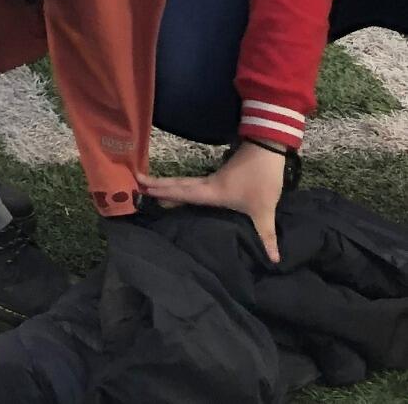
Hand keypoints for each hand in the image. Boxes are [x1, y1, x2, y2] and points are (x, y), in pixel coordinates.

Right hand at [141, 140, 287, 264]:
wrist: (267, 150)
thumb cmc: (262, 180)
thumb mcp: (265, 211)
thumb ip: (267, 236)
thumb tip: (274, 259)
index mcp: (213, 192)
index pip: (184, 193)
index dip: (164, 193)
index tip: (144, 190)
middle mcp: (208, 184)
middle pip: (178, 185)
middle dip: (158, 186)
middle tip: (136, 185)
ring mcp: (212, 179)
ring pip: (184, 183)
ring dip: (167, 185)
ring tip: (149, 187)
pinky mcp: (218, 177)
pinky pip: (192, 184)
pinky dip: (180, 186)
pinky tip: (178, 191)